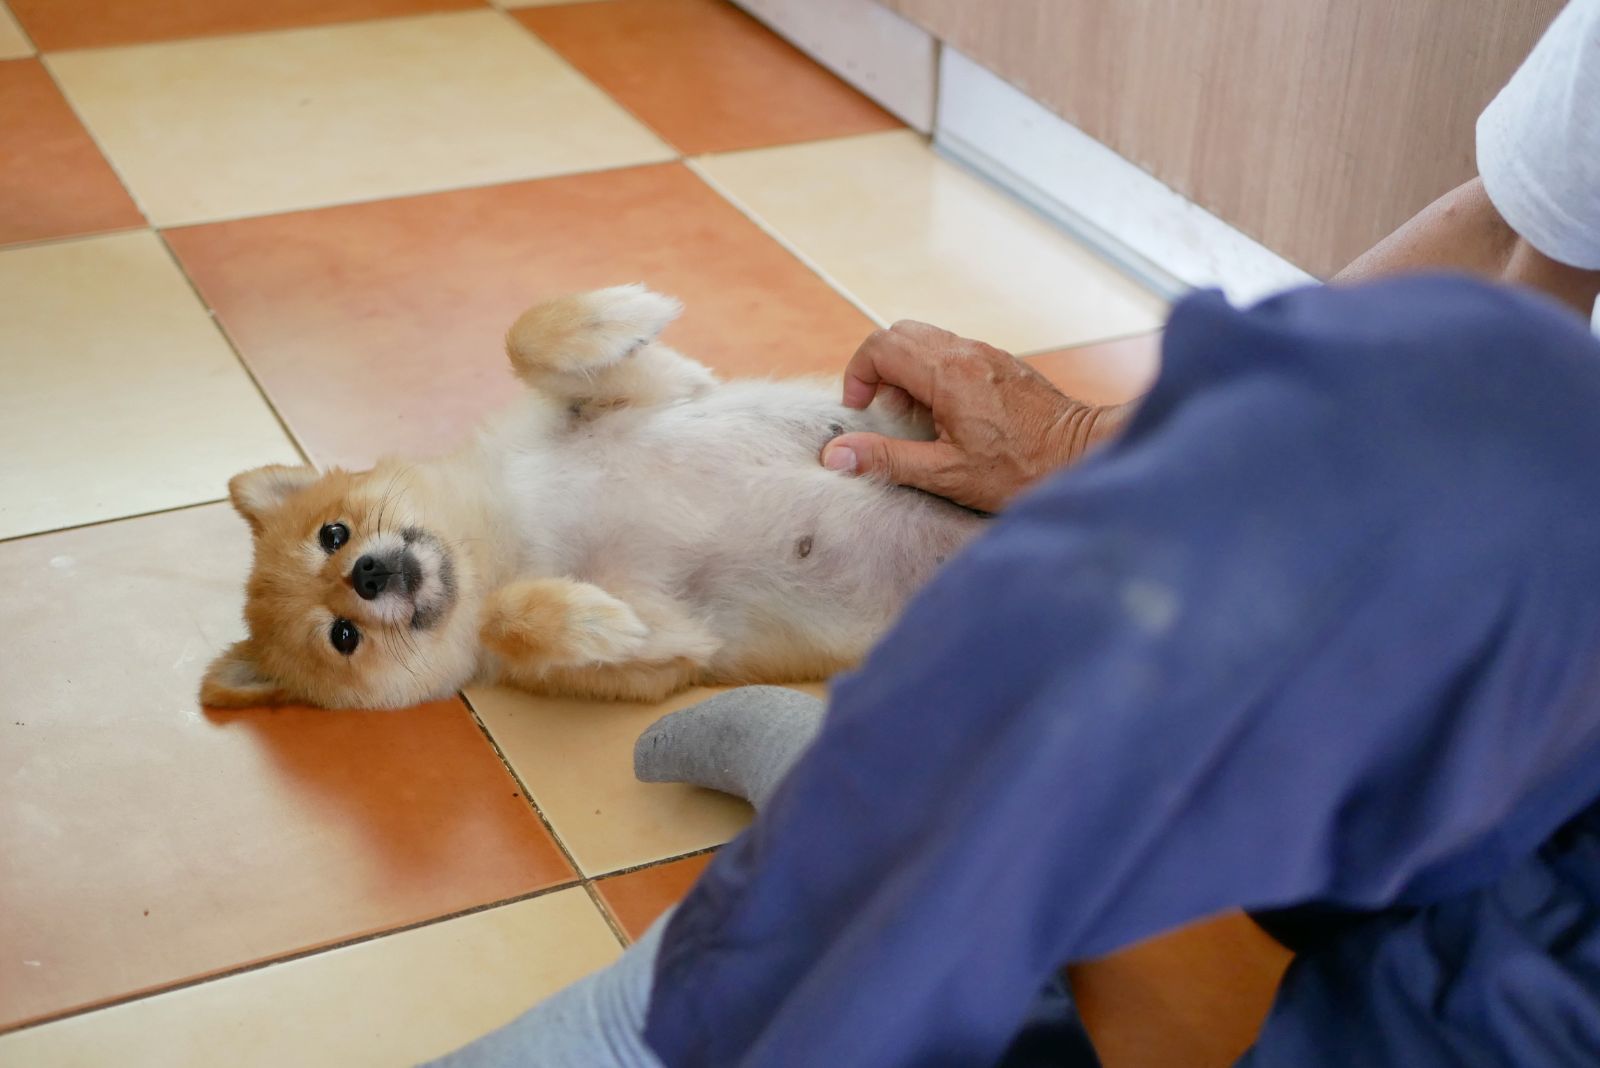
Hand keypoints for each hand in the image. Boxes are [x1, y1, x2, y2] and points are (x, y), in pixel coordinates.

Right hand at [822, 321, 1128, 512]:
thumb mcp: (946, 473)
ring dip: (908, 371)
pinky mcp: (1002, 364)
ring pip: (928, 340)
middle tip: (886, 412)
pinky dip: (935, 374)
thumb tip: (836, 455)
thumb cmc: (1022, 469)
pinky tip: (948, 416)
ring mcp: (988, 354)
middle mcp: (967, 353)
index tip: (862, 410)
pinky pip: (954, 352)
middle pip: (900, 333)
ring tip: (918, 419)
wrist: (1083, 456)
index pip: (881, 346)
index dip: (858, 375)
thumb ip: (887, 459)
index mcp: (948, 374)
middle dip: (880, 368)